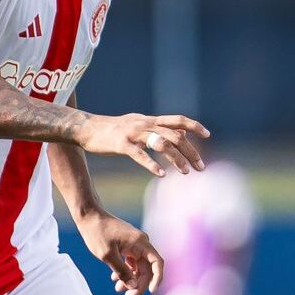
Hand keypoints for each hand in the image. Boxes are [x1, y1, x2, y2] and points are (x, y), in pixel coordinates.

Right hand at [76, 113, 209, 177]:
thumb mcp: (139, 124)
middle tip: (200, 167)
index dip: (194, 126)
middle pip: (174, 135)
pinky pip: (140, 155)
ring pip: (161, 143)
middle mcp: (145, 124)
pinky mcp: (121, 144)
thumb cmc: (113, 129)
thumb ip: (159, 128)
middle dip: (190, 151)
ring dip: (176, 159)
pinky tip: (162, 174)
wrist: (86, 128)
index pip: (177, 120)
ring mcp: (133, 133)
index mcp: (150, 120)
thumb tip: (181, 132)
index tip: (207, 135)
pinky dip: (152, 164)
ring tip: (185, 172)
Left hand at [76, 210, 163, 294]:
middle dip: (139, 284)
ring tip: (118, 290)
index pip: (157, 262)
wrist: (88, 216)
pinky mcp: (127, 245)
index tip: (151, 291)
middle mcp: (141, 243)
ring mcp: (134, 244)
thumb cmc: (97, 233)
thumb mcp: (107, 256)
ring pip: (138, 267)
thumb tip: (133, 286)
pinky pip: (132, 262)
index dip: (157, 278)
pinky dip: (126, 271)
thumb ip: (122, 272)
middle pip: (147, 268)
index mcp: (140, 243)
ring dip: (131, 279)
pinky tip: (115, 279)